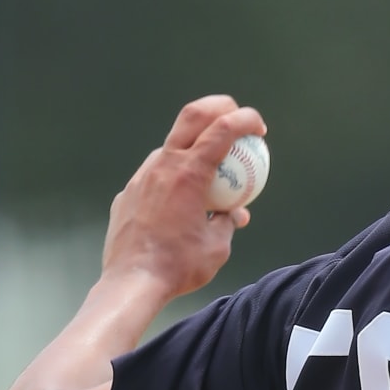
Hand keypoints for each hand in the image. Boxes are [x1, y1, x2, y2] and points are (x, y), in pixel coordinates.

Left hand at [102, 96, 266, 299]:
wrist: (132, 282)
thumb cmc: (179, 265)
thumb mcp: (218, 245)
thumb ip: (228, 221)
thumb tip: (235, 213)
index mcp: (189, 173)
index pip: (223, 129)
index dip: (246, 120)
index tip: (260, 128)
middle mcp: (163, 165)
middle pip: (193, 115)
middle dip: (220, 107)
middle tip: (236, 119)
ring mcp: (142, 176)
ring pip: (172, 146)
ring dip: (195, 148)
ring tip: (210, 173)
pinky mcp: (128, 192)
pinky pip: (156, 175)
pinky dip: (175, 177)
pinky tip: (180, 202)